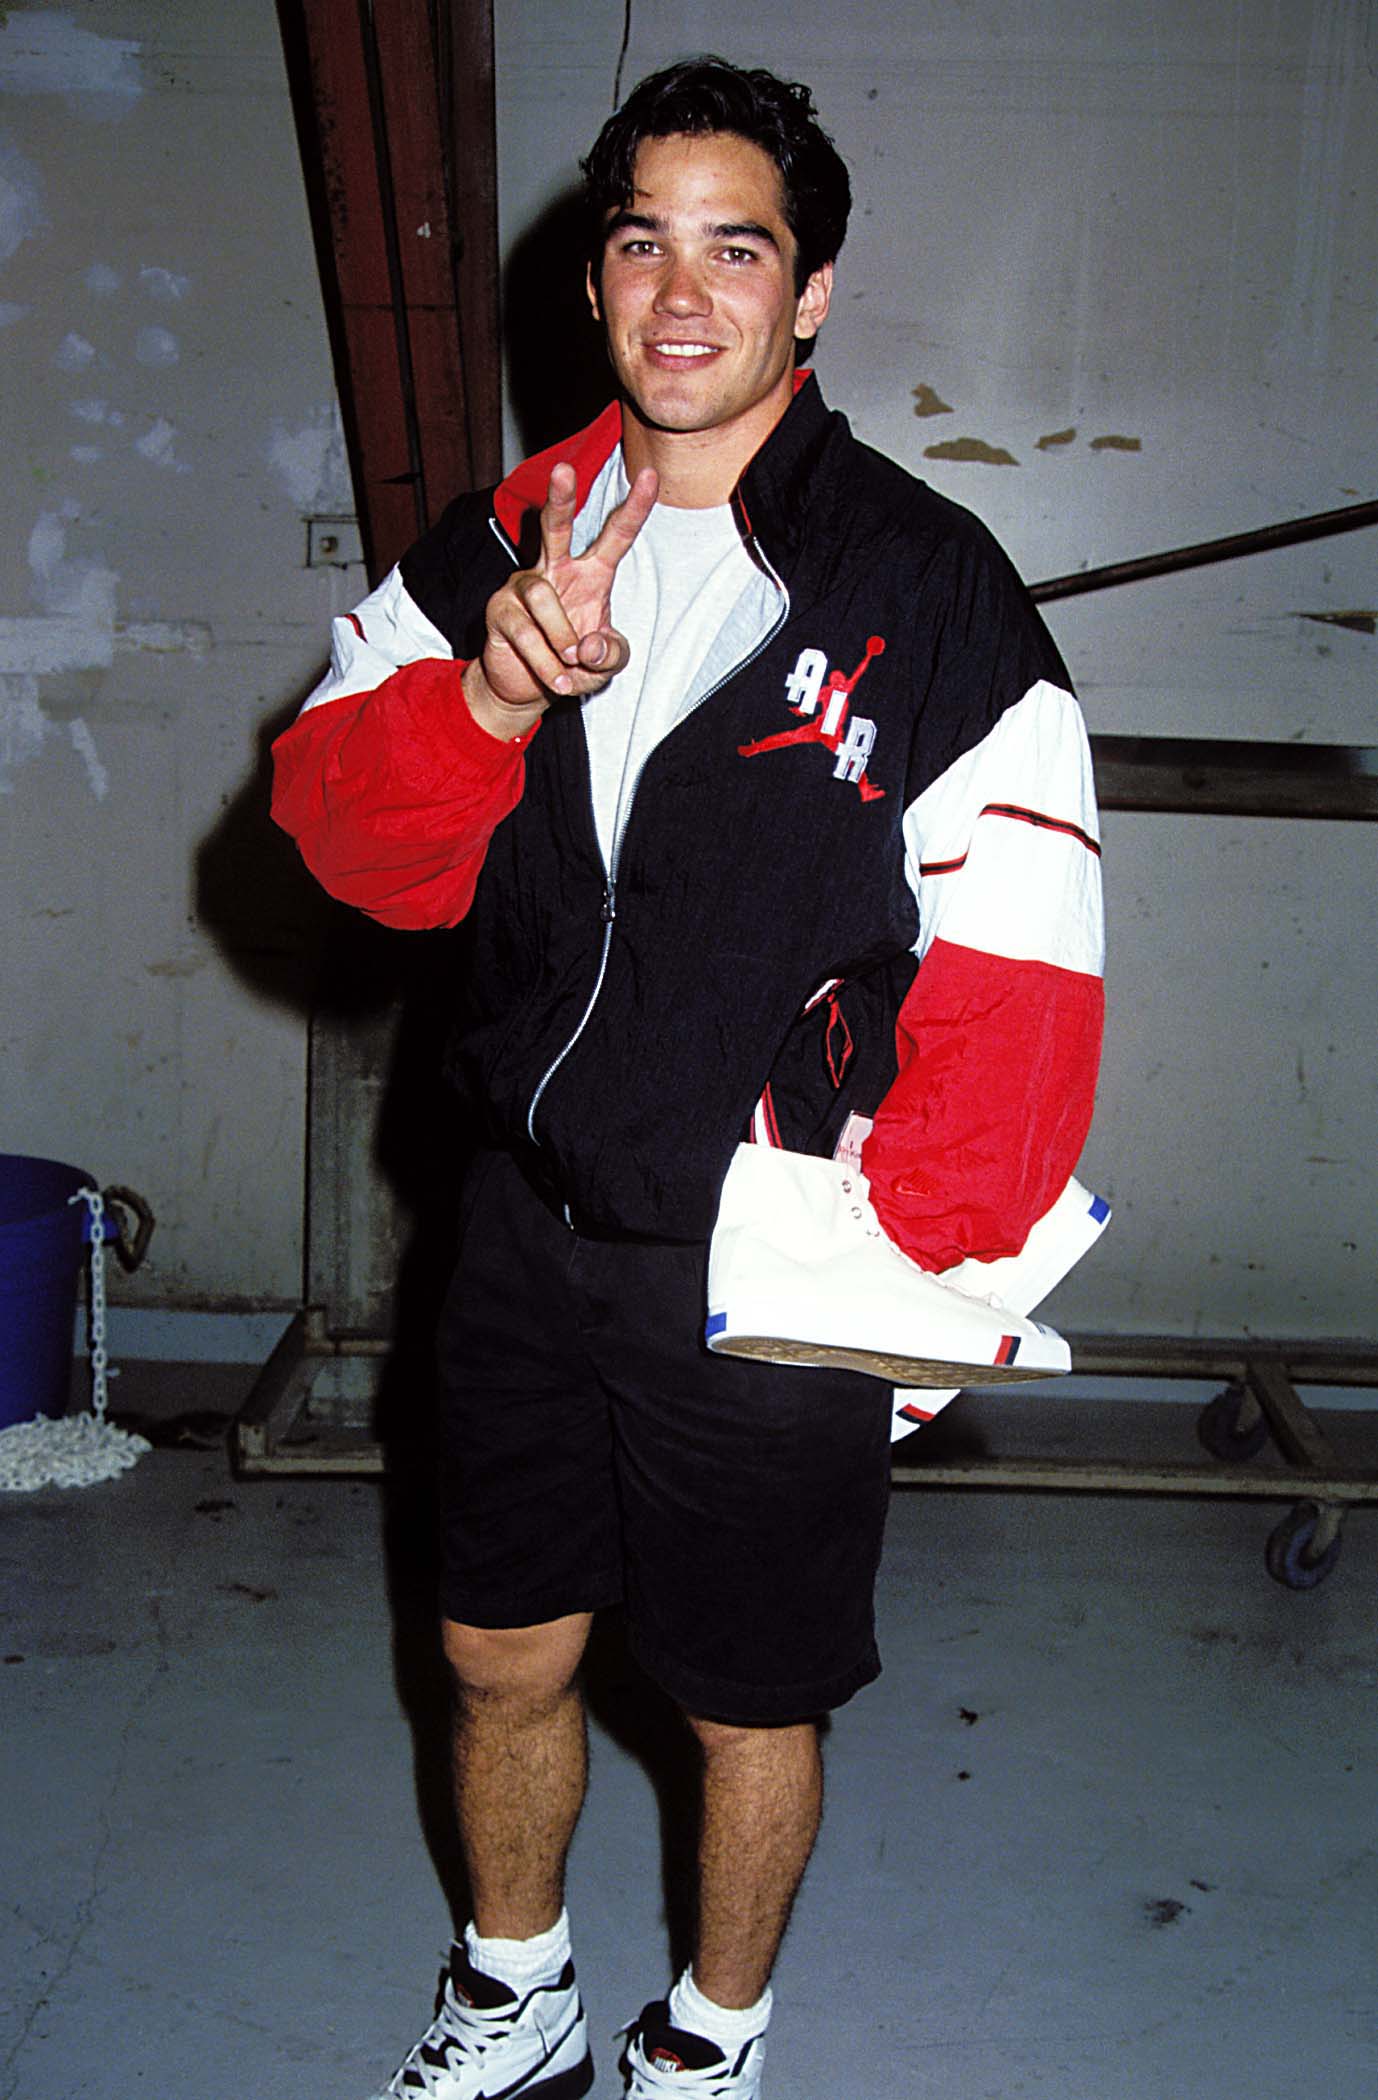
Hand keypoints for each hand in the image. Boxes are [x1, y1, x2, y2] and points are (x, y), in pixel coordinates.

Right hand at [463, 462, 658, 735]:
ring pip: (543, 597)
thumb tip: (589, 645)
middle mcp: (556, 570)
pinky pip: (525, 632)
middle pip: (556, 526)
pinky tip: (555, 678)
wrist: (528, 689)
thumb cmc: (573, 666)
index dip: (634, 508)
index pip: (615, 536)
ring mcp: (523, 586)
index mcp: (591, 575)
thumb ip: (611, 654)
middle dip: (560, 498)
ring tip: (569, 664)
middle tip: (563, 469)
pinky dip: (546, 663)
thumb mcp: (606, 666)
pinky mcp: (499, 609)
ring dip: (560, 640)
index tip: (649, 475)